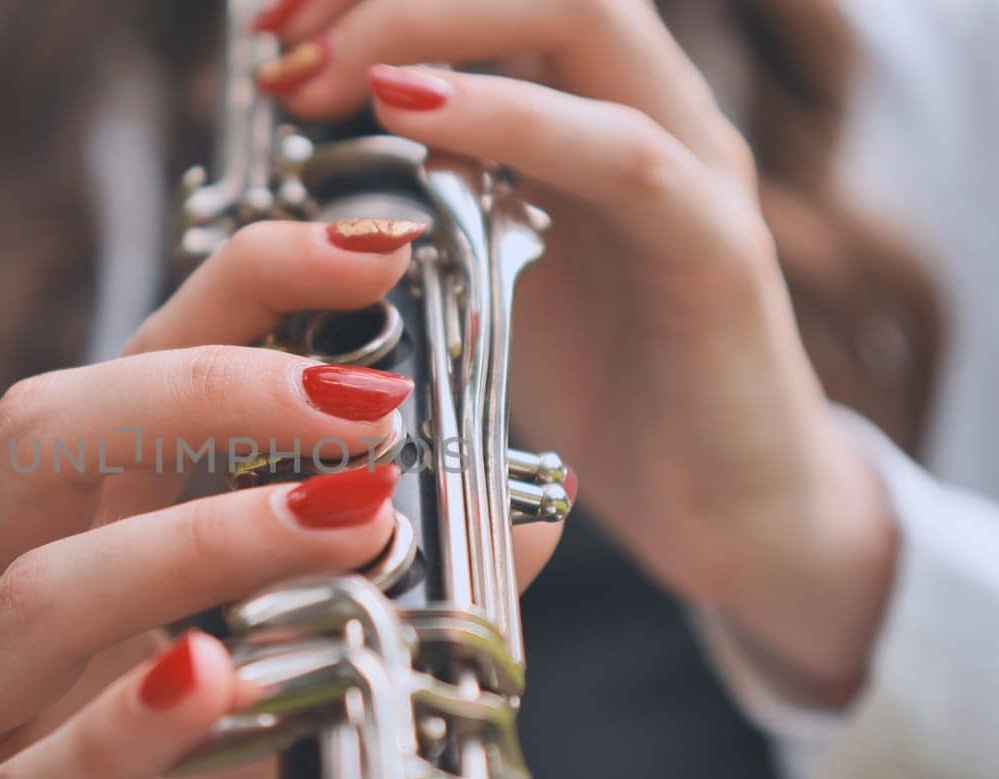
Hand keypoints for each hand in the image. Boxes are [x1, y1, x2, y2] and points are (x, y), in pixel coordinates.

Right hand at [0, 221, 564, 778]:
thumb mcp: (309, 676)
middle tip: (364, 402)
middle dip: (202, 391)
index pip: (122, 371)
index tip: (373, 249)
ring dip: (198, 548)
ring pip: (33, 599)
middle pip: (38, 436)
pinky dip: (117, 736)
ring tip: (348, 525)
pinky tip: (202, 683)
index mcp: (58, 542)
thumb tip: (525, 503)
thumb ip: (397, 589)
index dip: (234, 293)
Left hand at [255, 0, 896, 697]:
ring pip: (585, 18)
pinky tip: (410, 113)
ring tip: (326, 67)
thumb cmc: (603, 390)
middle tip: (282, 37)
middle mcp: (648, 111)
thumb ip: (429, 201)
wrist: (725, 510)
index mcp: (588, 109)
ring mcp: (692, 170)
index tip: (273, 24)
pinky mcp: (718, 250)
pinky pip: (622, 156)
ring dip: (435, 21)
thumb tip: (312, 168)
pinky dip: (512, 121)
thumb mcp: (488, 276)